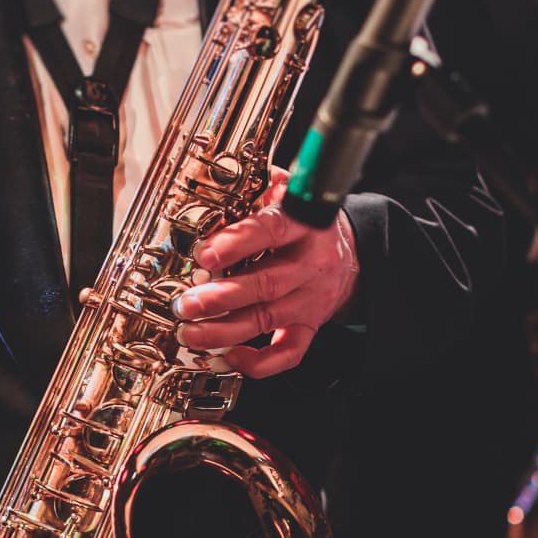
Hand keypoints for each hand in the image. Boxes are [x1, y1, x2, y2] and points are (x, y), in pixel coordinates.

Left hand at [171, 168, 359, 378]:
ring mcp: (311, 299)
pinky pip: (289, 352)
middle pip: (266, 284)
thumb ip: (260, 185)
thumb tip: (217, 174)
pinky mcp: (311, 326)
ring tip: (191, 332)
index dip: (236, 243)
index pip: (270, 231)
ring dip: (225, 330)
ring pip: (268, 319)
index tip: (204, 255)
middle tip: (186, 305)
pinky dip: (260, 362)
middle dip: (221, 298)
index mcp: (303, 226)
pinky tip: (231, 357)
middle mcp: (310, 265)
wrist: (351, 255)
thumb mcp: (290, 193)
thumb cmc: (307, 225)